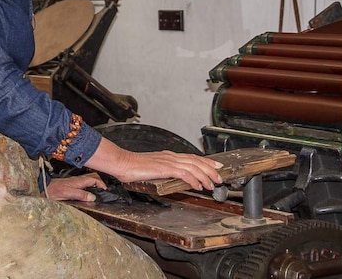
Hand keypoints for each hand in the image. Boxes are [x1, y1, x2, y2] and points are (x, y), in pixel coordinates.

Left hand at [46, 171, 106, 201]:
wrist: (43, 189)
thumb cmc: (53, 191)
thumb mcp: (68, 193)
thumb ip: (80, 194)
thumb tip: (92, 197)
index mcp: (77, 181)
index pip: (93, 179)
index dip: (101, 183)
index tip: (106, 190)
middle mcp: (76, 181)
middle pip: (91, 180)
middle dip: (99, 184)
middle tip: (104, 191)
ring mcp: (73, 183)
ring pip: (87, 182)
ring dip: (93, 186)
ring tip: (98, 193)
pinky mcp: (69, 186)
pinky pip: (82, 186)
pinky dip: (87, 189)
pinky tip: (87, 194)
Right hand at [84, 138, 222, 191]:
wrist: (122, 163)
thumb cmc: (132, 167)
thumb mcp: (152, 168)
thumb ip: (164, 171)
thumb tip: (173, 178)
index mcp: (168, 156)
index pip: (192, 157)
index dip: (206, 162)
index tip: (216, 166)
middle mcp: (170, 156)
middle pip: (196, 161)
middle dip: (211, 169)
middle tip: (220, 178)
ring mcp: (168, 161)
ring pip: (193, 167)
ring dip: (205, 176)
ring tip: (212, 184)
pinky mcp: (164, 168)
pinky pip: (184, 174)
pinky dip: (194, 179)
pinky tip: (198, 186)